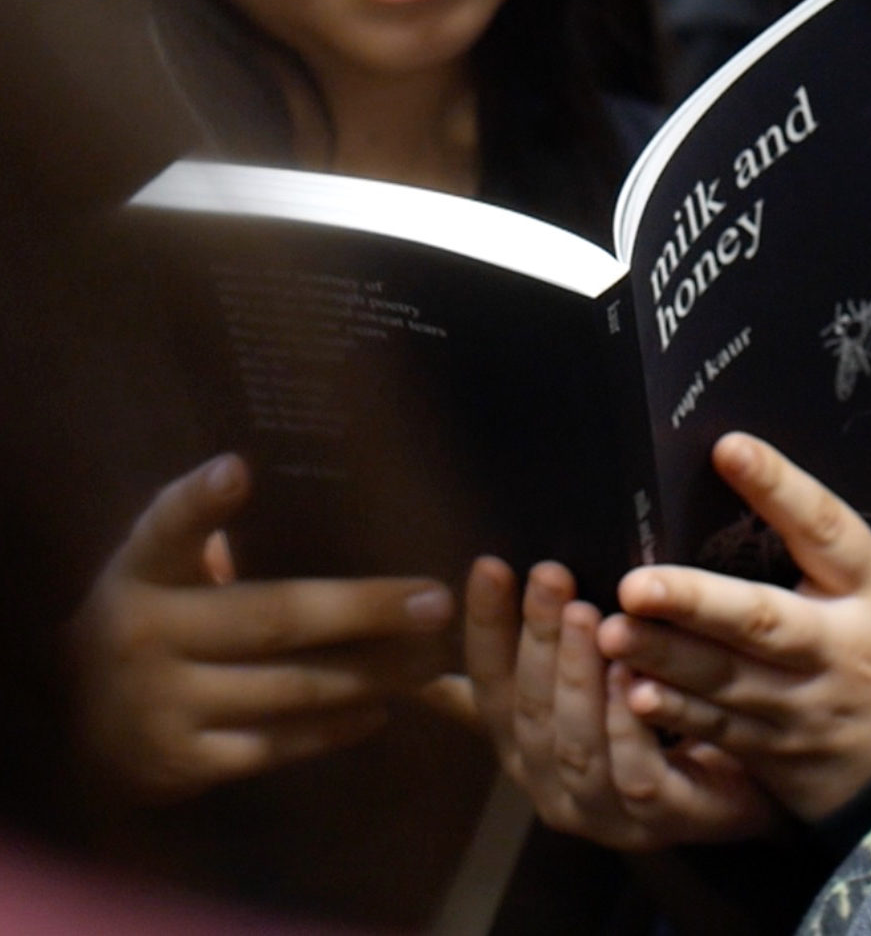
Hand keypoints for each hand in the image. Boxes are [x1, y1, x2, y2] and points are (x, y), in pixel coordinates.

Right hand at [69, 454, 455, 802]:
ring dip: (369, 673)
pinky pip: (275, 745)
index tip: (238, 469)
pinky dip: (333, 729)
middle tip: (436, 601)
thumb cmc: (147, 617)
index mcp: (140, 572)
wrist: (70, 728)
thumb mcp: (155, 566)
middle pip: (272, 617)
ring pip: (288, 687)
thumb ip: (200, 528)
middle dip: (363, 609)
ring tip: (431, 657)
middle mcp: (145, 636)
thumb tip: (274, 474)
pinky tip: (382, 708)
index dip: (201, 501)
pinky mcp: (180, 763)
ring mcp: (162, 706)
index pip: (168, 527)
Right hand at [461, 556, 781, 849]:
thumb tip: (442, 627)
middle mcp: (550, 784)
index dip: (485, 629)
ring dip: (578, 678)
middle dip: (537, 639)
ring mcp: (603, 813)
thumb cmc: (648, 722)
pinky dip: (628, 726)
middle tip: (549, 574)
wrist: (738, 786)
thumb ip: (524, 660)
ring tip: (587, 615)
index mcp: (523, 747)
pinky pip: (637, 776)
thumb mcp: (581, 684)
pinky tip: (632, 675)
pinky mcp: (661, 822)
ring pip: (575, 747)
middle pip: (530, 711)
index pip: (489, 686)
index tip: (490, 565)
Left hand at [598, 433, 870, 820]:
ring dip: (666, 657)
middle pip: (765, 621)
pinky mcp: (781, 756)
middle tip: (637, 583)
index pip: (826, 529)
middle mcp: (840, 648)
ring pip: (728, 681)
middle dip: (697, 603)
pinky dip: (675, 714)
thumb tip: (736, 463)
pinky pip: (721, 733)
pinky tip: (631, 693)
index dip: (780, 488)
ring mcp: (810, 709)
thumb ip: (818, 541)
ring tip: (614, 630)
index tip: (730, 448)